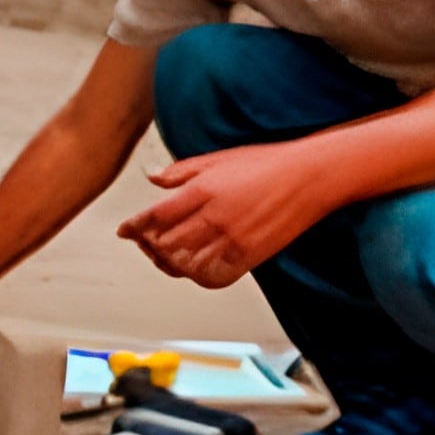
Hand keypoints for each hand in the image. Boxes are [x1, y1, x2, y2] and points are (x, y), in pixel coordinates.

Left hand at [115, 140, 336, 288]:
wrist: (309, 177)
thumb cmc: (268, 164)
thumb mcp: (219, 158)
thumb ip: (182, 171)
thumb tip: (153, 178)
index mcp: (203, 189)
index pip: (156, 215)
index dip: (135, 226)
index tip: (125, 231)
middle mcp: (213, 216)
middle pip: (166, 243)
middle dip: (149, 245)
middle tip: (144, 242)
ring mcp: (231, 239)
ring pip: (185, 263)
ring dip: (170, 262)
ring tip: (166, 255)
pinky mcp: (249, 255)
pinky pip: (213, 276)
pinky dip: (197, 275)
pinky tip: (194, 266)